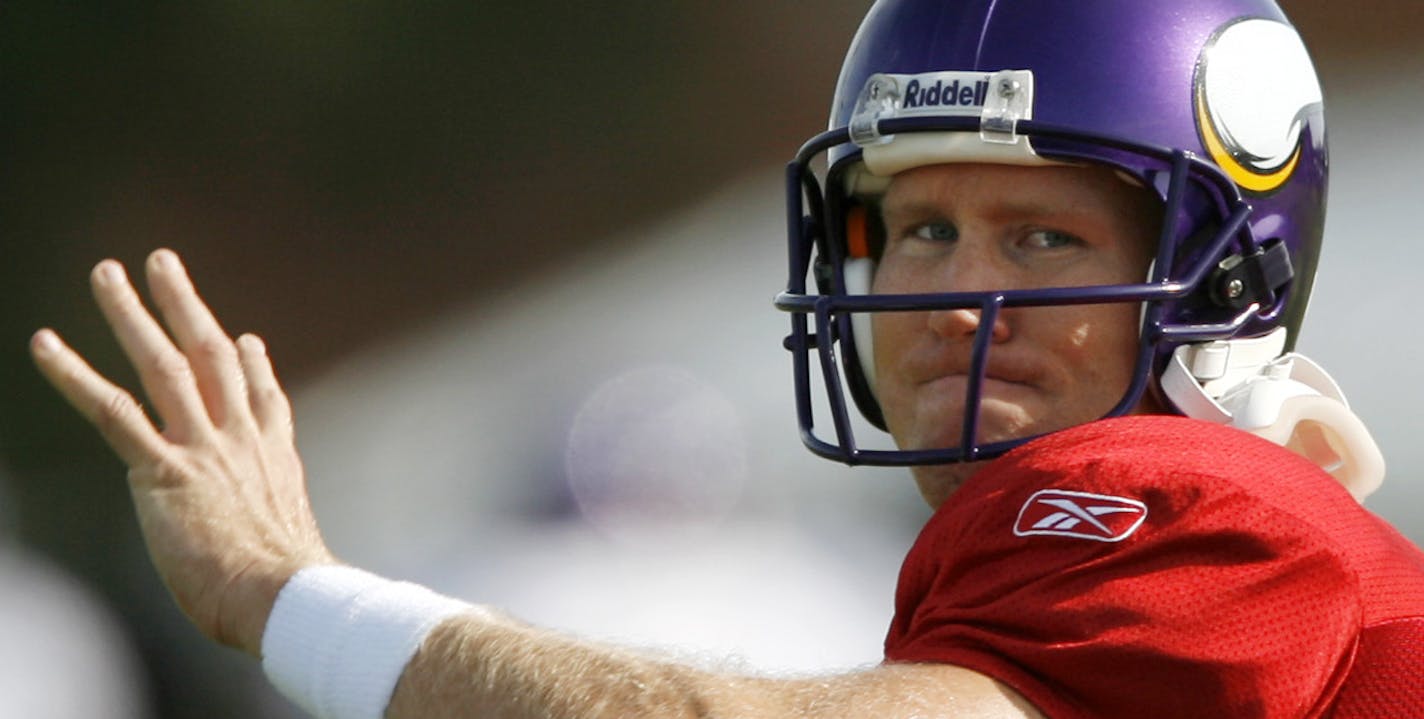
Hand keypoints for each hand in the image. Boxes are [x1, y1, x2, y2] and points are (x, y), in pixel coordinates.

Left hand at [30, 249, 334, 656]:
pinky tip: (45, 344)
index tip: (244, 339)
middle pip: (211, 356)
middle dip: (185, 306)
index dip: (252, 364)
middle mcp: (240, 440)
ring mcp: (203, 449)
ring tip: (106, 274)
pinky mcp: (165, 471)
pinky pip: (113, 412)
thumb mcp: (292, 544)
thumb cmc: (290, 590)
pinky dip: (75, 375)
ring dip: (131, 315)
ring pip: (163, 366)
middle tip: (162, 263)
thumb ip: (279, 527)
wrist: (284, 593)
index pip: (263, 397)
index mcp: (274, 459)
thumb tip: (291, 542)